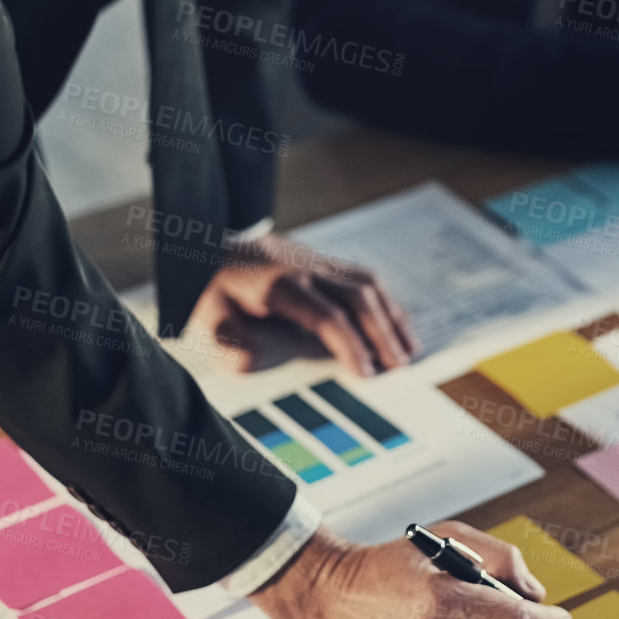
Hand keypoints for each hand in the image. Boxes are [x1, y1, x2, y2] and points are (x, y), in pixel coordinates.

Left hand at [187, 232, 417, 375]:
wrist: (211, 244)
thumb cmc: (211, 285)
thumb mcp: (209, 317)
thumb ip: (232, 343)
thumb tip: (256, 361)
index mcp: (279, 284)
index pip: (327, 317)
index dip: (349, 346)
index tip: (366, 374)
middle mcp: (305, 268)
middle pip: (358, 297)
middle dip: (383, 334)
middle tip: (399, 367)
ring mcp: (317, 261)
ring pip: (367, 284)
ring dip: (391, 317)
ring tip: (408, 349)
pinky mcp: (323, 261)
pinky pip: (363, 277)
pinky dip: (384, 302)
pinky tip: (394, 324)